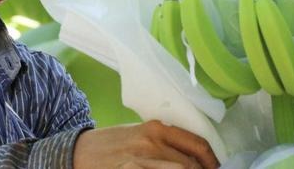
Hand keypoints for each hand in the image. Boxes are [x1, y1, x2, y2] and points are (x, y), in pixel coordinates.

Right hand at [73, 120, 218, 168]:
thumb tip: (190, 156)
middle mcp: (151, 143)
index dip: (211, 160)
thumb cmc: (110, 144)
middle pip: (190, 165)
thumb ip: (162, 141)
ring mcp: (140, 162)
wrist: (77, 152)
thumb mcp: (138, 134)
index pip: (196, 144)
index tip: (215, 167)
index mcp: (155, 128)